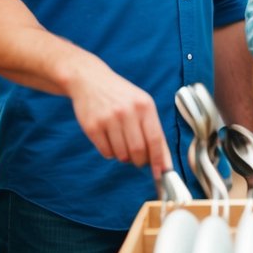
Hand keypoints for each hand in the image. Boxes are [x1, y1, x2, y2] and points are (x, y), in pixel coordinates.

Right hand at [68, 57, 171, 177]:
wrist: (90, 80)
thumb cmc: (121, 95)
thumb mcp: (142, 104)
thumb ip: (154, 130)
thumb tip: (163, 161)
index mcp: (144, 106)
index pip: (156, 140)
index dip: (159, 160)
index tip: (161, 173)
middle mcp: (127, 112)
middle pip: (138, 151)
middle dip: (140, 161)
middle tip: (139, 160)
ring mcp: (108, 119)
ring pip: (122, 154)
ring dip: (125, 157)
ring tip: (122, 144)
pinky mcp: (92, 127)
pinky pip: (106, 152)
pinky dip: (111, 153)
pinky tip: (110, 139)